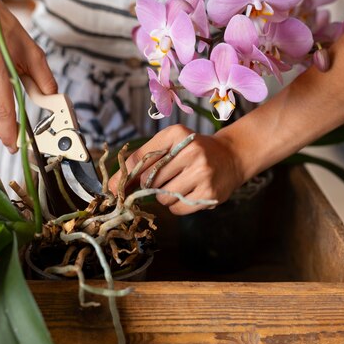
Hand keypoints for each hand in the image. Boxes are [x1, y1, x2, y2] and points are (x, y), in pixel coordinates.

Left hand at [109, 125, 245, 214]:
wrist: (231, 157)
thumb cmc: (193, 151)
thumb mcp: (170, 143)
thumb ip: (142, 158)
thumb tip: (114, 185)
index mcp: (177, 134)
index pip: (141, 158)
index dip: (124, 176)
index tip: (112, 188)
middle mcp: (191, 151)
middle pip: (149, 181)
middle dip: (150, 185)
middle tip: (163, 180)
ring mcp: (202, 173)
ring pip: (163, 197)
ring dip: (165, 196)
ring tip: (180, 184)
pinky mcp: (209, 193)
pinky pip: (178, 209)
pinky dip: (177, 205)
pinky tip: (188, 193)